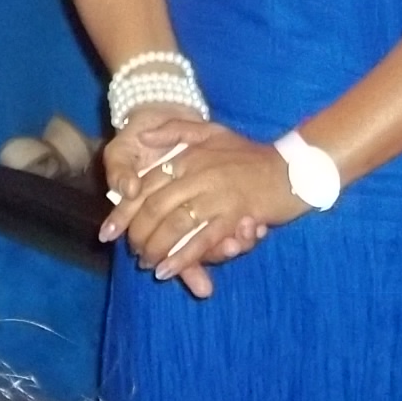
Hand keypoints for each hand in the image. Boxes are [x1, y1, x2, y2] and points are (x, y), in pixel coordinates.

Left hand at [100, 115, 297, 297]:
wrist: (294, 167)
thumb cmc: (250, 154)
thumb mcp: (212, 132)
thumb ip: (176, 130)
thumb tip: (144, 136)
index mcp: (189, 155)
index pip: (146, 184)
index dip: (124, 209)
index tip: (108, 230)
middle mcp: (198, 173)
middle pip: (154, 206)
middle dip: (137, 233)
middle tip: (131, 252)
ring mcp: (217, 194)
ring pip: (175, 224)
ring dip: (156, 248)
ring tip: (147, 264)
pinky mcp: (236, 214)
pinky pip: (202, 239)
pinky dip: (182, 256)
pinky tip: (168, 270)